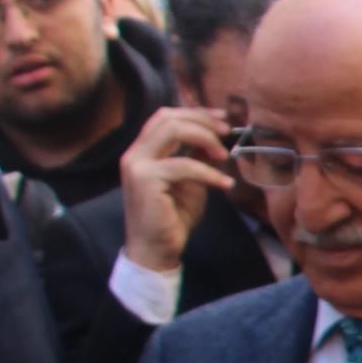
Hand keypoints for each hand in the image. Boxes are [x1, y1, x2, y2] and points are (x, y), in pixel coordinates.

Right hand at [117, 104, 233, 277]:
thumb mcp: (191, 181)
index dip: (195, 112)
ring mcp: (136, 164)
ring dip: (205, 138)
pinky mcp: (144, 180)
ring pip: (173, 131)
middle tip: (226, 132)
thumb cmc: (173, 217)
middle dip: (202, 121)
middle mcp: (135, 153)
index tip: (222, 119)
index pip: (166, 117)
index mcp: (143, 151)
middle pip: (168, 117)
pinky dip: (209, 172)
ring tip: (224, 154)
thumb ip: (198, 157)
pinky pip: (184, 165)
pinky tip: (225, 183)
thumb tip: (215, 135)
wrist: (157, 249)